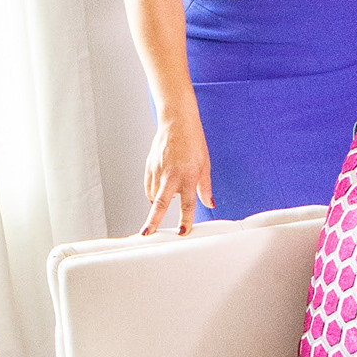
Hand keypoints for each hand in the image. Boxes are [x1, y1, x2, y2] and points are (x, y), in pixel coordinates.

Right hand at [142, 107, 211, 235]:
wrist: (176, 121)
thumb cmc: (193, 141)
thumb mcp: (205, 165)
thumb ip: (205, 187)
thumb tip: (209, 204)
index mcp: (188, 175)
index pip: (187, 203)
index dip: (185, 220)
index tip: (183, 232)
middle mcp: (171, 175)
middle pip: (161, 203)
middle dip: (153, 221)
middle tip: (147, 234)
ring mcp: (158, 170)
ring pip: (154, 196)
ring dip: (158, 204)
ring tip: (164, 203)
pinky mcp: (150, 166)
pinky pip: (149, 187)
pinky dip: (152, 193)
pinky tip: (158, 194)